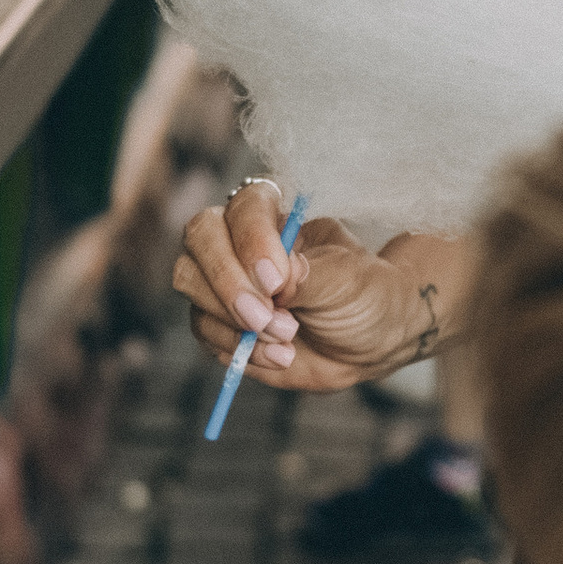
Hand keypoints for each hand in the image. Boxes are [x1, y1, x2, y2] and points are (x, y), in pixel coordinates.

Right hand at [173, 186, 436, 395]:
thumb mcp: (348, 281)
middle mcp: (241, 242)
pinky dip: (238, 348)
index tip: (278, 281)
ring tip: (287, 338)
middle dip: (228, 283)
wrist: (371, 343)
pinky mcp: (220, 321)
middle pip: (200, 238)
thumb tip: (277, 274)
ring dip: (233, 319)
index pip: (243, 206)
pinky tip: (280, 357)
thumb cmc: (365, 295)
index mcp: (276, 217)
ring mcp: (225, 281)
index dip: (251, 240)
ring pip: (191, 284)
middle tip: (265, 318)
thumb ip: (310, 274)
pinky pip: (204, 330)